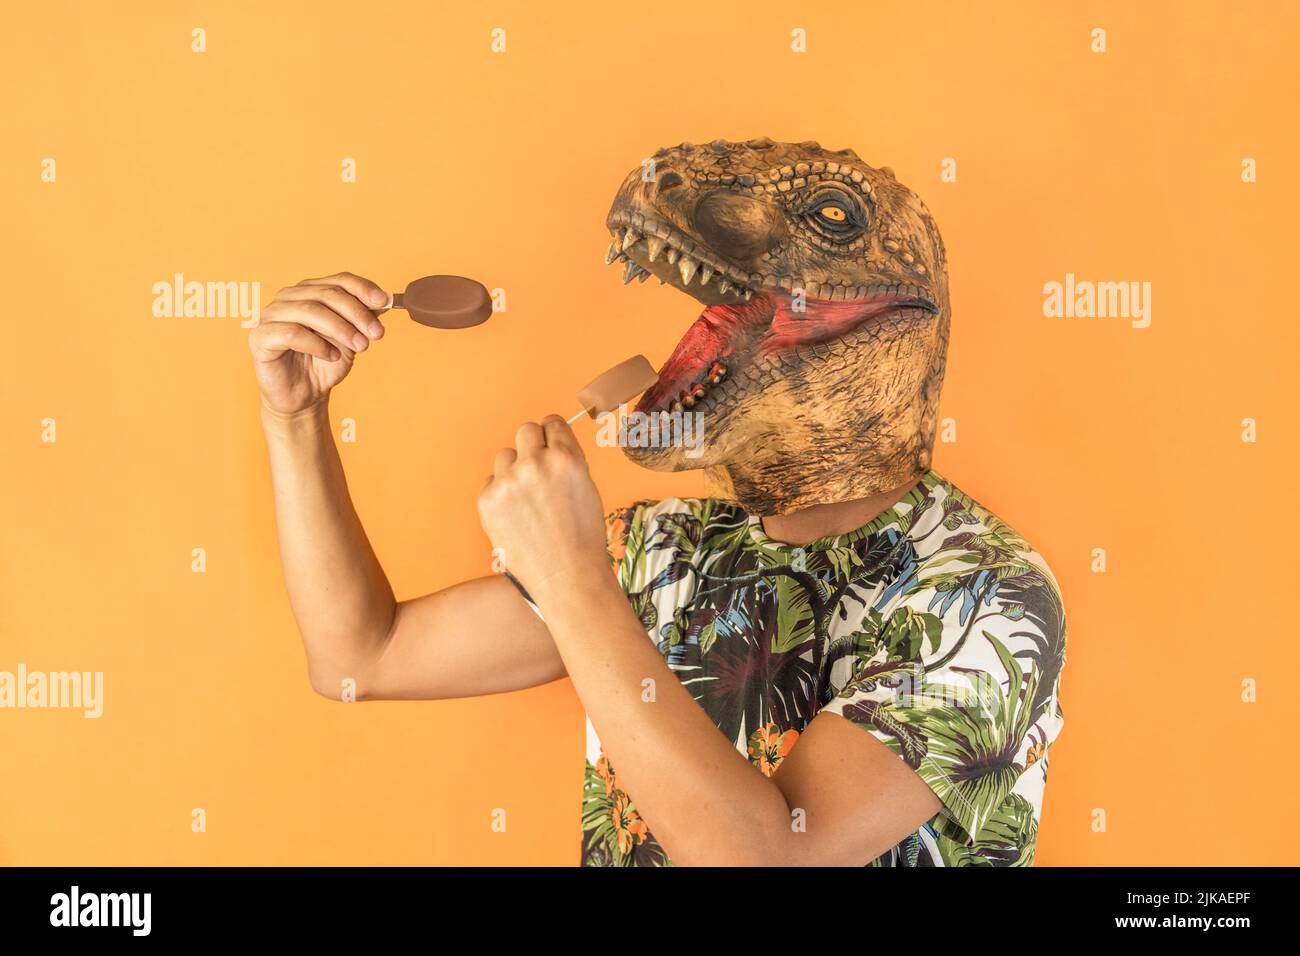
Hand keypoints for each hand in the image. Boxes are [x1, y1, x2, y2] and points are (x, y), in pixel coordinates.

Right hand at [249, 271, 389, 416]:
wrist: (304, 396)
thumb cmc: (324, 364)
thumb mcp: (350, 338)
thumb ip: (363, 318)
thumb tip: (385, 300)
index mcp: (310, 291)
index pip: (338, 280)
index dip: (363, 288)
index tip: (384, 302)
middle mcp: (288, 297)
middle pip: (327, 294)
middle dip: (357, 313)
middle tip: (376, 333)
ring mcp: (271, 315)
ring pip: (310, 310)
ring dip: (341, 328)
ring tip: (359, 347)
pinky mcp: (260, 336)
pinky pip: (292, 333)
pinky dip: (317, 344)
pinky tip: (332, 356)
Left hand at [477, 416, 609, 596]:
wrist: (567, 576)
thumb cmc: (583, 537)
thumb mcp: (587, 487)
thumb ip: (568, 461)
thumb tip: (551, 444)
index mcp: (565, 459)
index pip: (552, 423)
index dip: (554, 435)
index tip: (551, 444)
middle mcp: (535, 465)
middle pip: (526, 431)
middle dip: (533, 446)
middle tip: (539, 469)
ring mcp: (508, 483)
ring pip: (505, 455)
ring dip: (515, 469)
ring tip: (528, 498)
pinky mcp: (488, 501)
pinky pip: (491, 482)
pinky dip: (501, 494)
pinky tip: (516, 514)